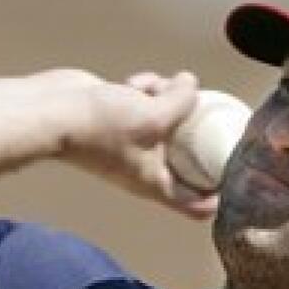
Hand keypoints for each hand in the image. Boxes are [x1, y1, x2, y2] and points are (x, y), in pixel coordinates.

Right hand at [65, 71, 219, 219]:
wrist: (53, 112)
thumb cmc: (99, 127)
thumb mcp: (153, 115)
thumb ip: (181, 101)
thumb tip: (192, 84)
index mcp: (157, 184)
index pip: (197, 206)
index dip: (220, 197)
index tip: (236, 175)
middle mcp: (146, 169)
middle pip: (187, 161)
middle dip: (198, 135)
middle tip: (211, 114)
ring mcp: (132, 144)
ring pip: (168, 123)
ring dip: (169, 100)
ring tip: (156, 88)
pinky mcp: (120, 120)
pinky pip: (146, 104)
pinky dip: (145, 90)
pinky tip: (132, 83)